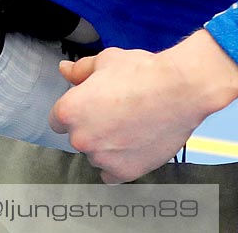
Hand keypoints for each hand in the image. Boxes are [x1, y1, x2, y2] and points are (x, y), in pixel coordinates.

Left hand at [49, 46, 225, 181]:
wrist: (179, 91)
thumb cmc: (142, 73)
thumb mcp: (105, 62)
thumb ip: (80, 71)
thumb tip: (64, 70)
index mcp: (69, 111)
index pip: (58, 119)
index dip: (76, 111)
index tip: (92, 108)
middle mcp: (80, 138)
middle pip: (77, 137)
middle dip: (91, 127)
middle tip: (115, 114)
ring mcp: (102, 158)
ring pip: (95, 155)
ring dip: (105, 147)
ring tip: (129, 127)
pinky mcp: (124, 172)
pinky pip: (110, 175)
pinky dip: (118, 165)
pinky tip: (130, 148)